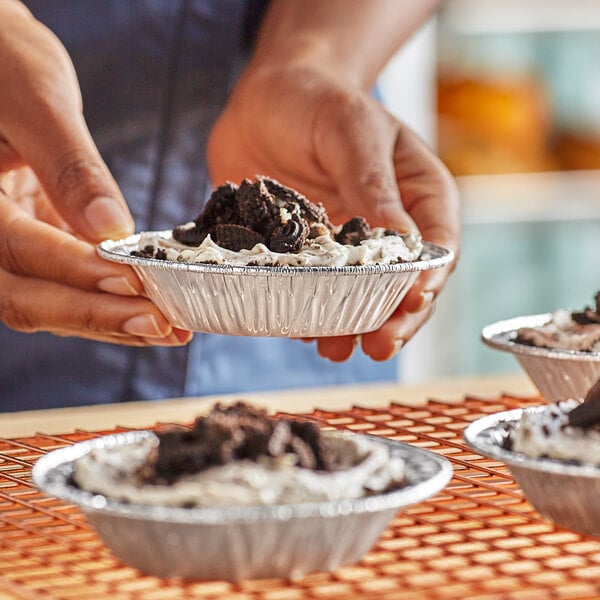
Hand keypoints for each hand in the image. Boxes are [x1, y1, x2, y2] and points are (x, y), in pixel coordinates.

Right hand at [0, 6, 191, 345]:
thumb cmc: (1, 62)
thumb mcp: (34, 101)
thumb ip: (70, 166)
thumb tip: (111, 228)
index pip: (21, 250)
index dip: (79, 272)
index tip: (135, 284)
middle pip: (29, 298)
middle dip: (99, 316)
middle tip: (162, 326)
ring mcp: (5, 247)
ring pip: (49, 303)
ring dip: (110, 321)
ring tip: (170, 330)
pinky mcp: (34, 246)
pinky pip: (65, 285)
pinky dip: (107, 302)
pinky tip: (149, 308)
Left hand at [207, 63, 459, 360]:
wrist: (264, 102)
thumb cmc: (319, 101)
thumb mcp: (351, 131)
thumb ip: (374, 185)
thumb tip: (404, 245)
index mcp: (418, 196)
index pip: (437, 248)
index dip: (427, 280)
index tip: (411, 303)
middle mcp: (387, 230)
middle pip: (403, 287)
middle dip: (393, 320)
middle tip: (376, 347)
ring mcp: (345, 248)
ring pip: (359, 298)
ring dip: (349, 328)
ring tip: (333, 349)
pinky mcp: (305, 257)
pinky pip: (312, 292)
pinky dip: (308, 313)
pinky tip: (298, 328)